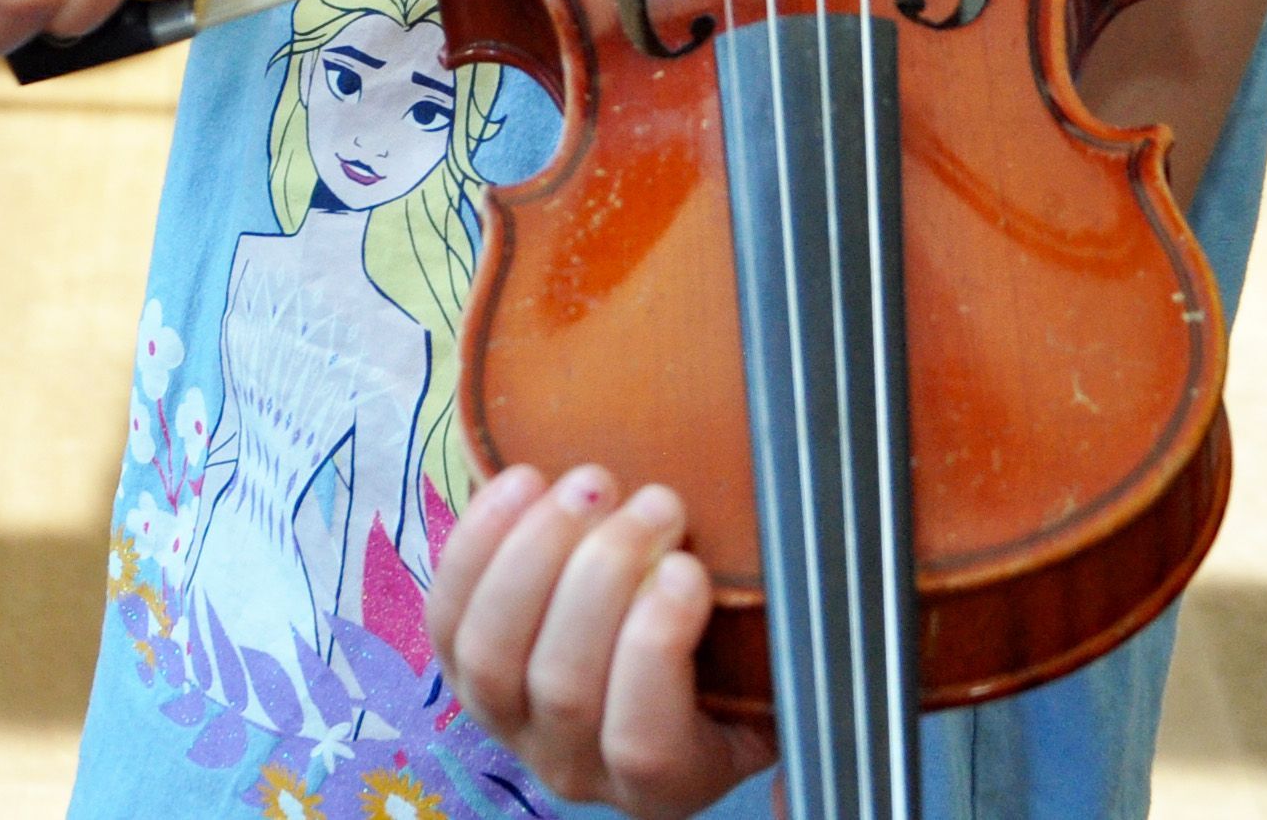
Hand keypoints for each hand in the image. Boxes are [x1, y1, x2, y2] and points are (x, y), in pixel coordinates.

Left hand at [431, 466, 778, 819]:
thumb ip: (789, 659)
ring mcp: (505, 722)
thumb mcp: (774, 675)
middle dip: (606, 575)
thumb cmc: (731, 656)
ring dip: (539, 550)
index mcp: (664, 785)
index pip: (643, 743)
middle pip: (563, 683)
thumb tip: (820, 611)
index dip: (655, 650)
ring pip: (492, 647)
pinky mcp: (458, 668)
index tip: (689, 570)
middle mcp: (572, 768)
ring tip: (595, 483)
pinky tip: (524, 481)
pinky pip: (446, 610)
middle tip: (657, 502)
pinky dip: (479, 539)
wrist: (652, 645)